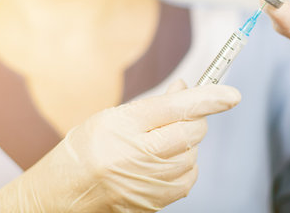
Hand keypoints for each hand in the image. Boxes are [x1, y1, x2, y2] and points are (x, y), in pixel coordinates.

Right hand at [0, 80, 240, 211]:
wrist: (57, 197)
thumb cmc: (83, 152)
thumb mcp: (111, 118)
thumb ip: (153, 106)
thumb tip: (187, 88)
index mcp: (121, 126)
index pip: (175, 107)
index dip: (208, 99)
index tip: (232, 95)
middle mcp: (134, 156)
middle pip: (190, 133)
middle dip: (194, 122)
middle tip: (179, 120)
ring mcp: (144, 183)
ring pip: (193, 157)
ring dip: (187, 147)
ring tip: (160, 146)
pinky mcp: (151, 203)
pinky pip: (187, 180)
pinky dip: (185, 168)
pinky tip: (165, 164)